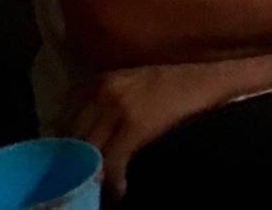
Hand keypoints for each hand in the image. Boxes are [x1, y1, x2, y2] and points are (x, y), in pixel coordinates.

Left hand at [64, 58, 252, 199]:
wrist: (210, 80)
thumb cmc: (174, 84)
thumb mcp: (131, 83)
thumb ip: (105, 101)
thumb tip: (82, 136)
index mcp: (99, 80)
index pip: (63, 119)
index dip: (61, 146)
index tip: (64, 164)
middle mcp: (103, 90)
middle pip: (72, 136)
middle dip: (72, 162)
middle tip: (76, 181)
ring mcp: (118, 106)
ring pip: (89, 150)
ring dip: (90, 174)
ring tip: (96, 189)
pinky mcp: (135, 124)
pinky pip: (112, 160)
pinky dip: (113, 180)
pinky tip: (119, 190)